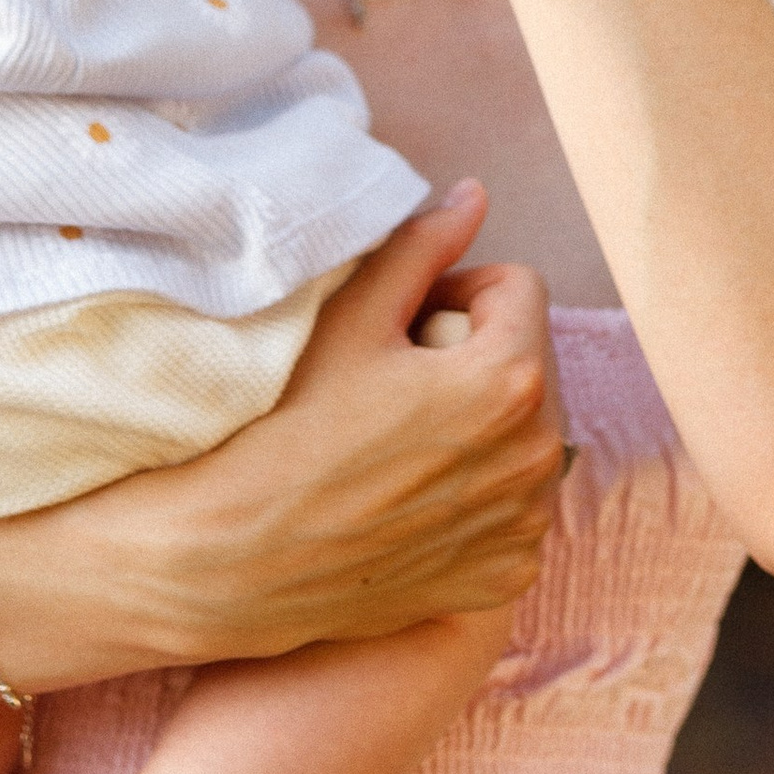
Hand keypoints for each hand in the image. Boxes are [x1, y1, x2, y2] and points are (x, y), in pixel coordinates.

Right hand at [87, 190, 566, 654]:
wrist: (236, 558)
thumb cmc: (284, 429)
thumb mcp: (350, 321)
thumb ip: (422, 249)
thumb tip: (475, 197)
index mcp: (509, 379)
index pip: (519, 289)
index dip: (457, 291)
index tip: (404, 322)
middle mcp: (537, 457)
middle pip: (530, 361)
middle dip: (476, 357)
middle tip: (398, 381)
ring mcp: (525, 525)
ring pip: (525, 434)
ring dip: (484, 425)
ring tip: (402, 439)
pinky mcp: (504, 576)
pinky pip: (514, 506)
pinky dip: (478, 495)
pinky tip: (411, 497)